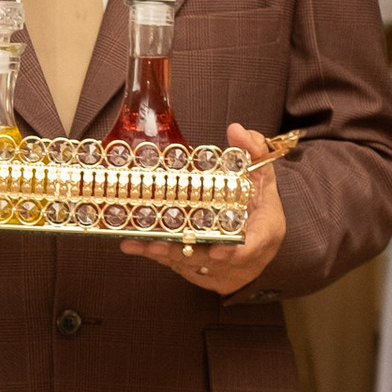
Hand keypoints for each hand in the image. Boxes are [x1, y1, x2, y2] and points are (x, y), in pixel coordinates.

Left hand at [123, 123, 285, 296]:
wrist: (251, 249)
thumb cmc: (258, 210)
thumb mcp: (263, 178)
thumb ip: (254, 152)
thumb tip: (237, 130)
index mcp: (258, 233)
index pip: (249, 247)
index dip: (233, 252)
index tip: (218, 251)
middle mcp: (232, 252)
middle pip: (207, 256)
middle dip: (184, 251)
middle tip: (162, 244)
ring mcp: (208, 259)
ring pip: (183, 258)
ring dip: (161, 251)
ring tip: (140, 241)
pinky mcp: (188, 261)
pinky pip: (167, 258)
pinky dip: (148, 251)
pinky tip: (129, 244)